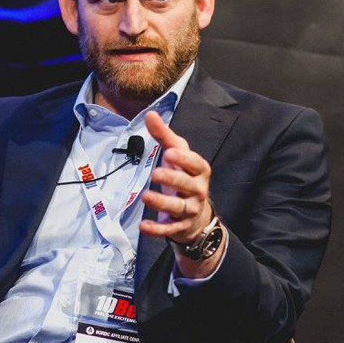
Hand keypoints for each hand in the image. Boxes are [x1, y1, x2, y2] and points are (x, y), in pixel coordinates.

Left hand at [139, 112, 221, 276]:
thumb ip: (164, 136)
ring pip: (178, 207)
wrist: (197, 215)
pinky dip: (157, 229)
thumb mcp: (178, 155)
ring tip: (145, 196)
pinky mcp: (180, 226)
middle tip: (156, 173)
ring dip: (162, 202)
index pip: (196, 163)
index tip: (170, 153)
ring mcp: (190, 210)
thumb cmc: (185, 177)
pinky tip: (144, 226)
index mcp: (199, 171)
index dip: (185, 159)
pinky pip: (169, 228)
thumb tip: (150, 114)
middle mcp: (198, 190)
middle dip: (173, 178)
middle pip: (187, 185)